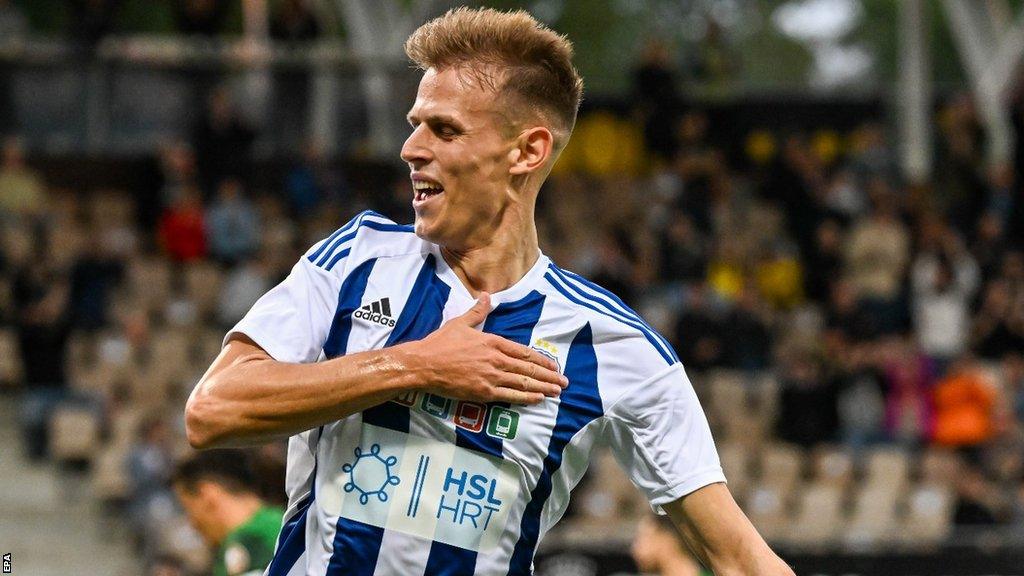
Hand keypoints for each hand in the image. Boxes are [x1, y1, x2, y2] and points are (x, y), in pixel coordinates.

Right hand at [397, 293, 567, 404]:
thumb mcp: (460, 323)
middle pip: (528, 369)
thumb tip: (487, 296)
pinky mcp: (483, 392)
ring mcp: (491, 377)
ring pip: (523, 383)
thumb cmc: (440, 343)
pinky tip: (538, 398)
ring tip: (557, 392)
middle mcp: (496, 359)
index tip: (554, 366)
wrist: (424, 364)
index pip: (524, 352)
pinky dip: (526, 397)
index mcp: (492, 342)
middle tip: (564, 383)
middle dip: (549, 376)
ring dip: (543, 387)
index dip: (542, 360)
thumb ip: (477, 311)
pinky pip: (510, 396)